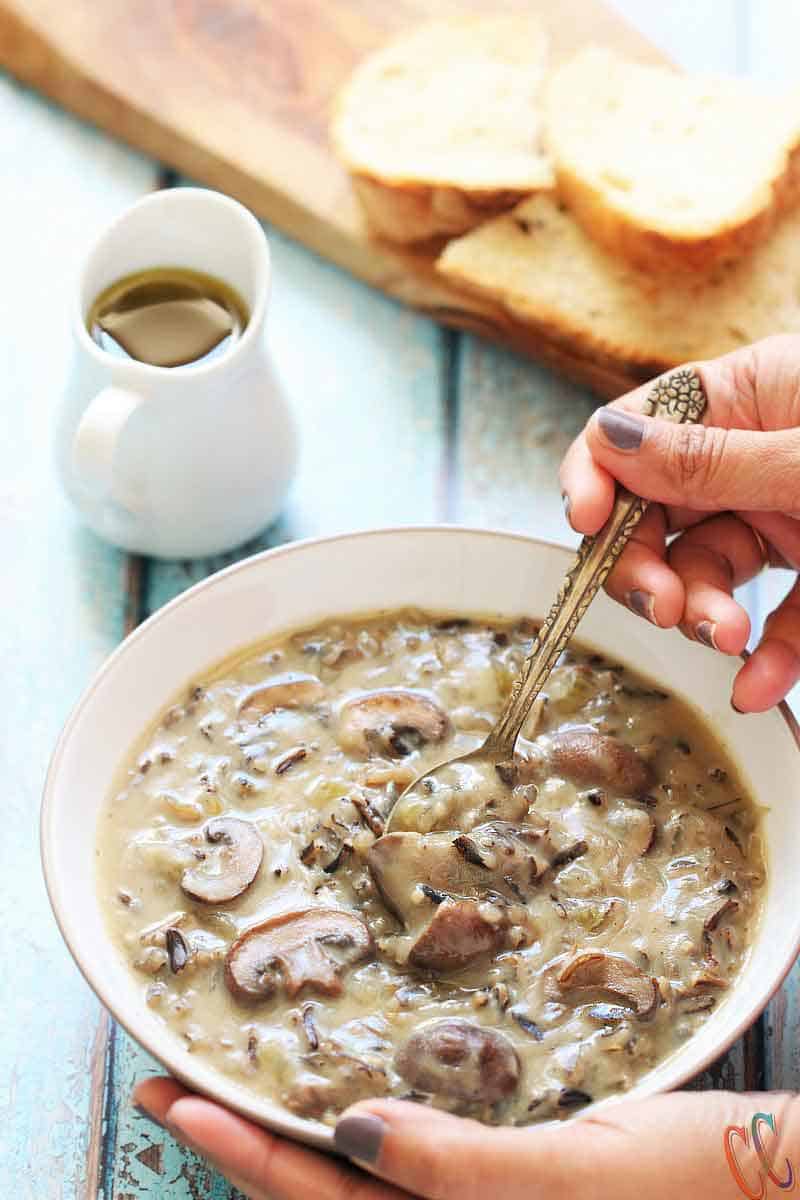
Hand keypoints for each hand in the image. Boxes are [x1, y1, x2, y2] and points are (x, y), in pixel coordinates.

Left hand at [134, 1077, 799, 1199]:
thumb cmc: (695, 1188)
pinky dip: (356, 1125)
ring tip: (232, 1079)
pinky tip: (343, 1083)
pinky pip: (407, 1157)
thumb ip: (464, 1172)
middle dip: (238, 1143)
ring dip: (285, 1132)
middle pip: (317, 1199)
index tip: (172, 1096)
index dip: (239, 1154)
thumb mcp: (581, 1180)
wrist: (773, 1189)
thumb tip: (349, 1136)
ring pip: (352, 1181)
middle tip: (171, 1081)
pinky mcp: (505, 1175)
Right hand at [559, 334, 799, 711]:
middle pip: (657, 511)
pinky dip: (767, 656)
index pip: (636, 427)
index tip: (588, 522)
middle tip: (659, 604)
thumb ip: (712, 459)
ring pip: (708, 568)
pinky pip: (778, 614)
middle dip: (646, 564)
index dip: (598, 475)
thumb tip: (607, 446)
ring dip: (705, 612)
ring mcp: (785, 511)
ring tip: (725, 638)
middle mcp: (754, 453)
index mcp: (747, 395)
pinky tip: (757, 685)